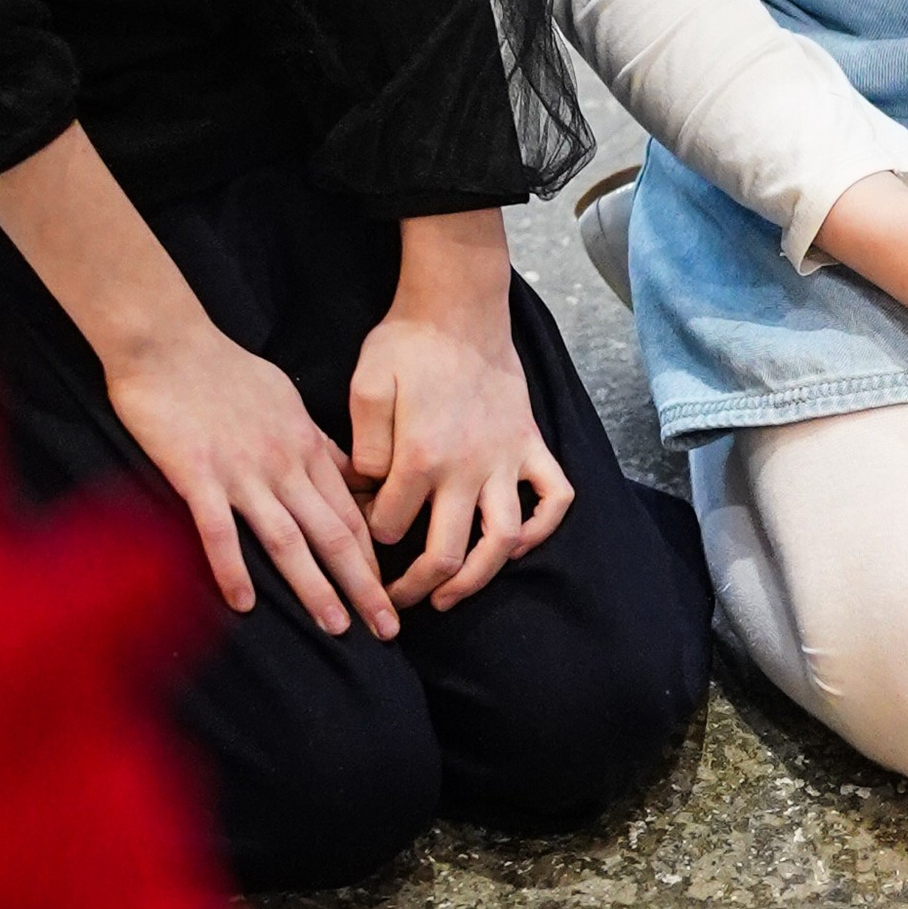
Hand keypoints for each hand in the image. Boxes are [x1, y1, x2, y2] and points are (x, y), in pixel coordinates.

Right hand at [110, 320, 398, 639]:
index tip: (390, 593)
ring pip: (289, 539)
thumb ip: (315, 443)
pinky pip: (219, 530)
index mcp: (306, 448)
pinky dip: (233, 568)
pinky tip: (245, 605)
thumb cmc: (226, 369)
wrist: (169, 342)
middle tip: (389, 630)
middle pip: (334, 534)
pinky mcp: (197, 474)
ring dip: (315, 587)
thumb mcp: (288, 402)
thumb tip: (344, 471)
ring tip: (337, 627)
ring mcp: (242, 472)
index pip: (351, 513)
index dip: (374, 558)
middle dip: (364, 585)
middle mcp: (284, 465)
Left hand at [349, 211, 571, 610]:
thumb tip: (365, 489)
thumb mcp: (365, 384)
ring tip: (451, 597)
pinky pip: (554, 497)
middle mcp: (468, 468)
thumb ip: (363, 444)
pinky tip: (517, 544)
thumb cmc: (407, 343)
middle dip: (415, 586)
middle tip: (395, 601)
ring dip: (478, 578)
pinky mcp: (531, 446)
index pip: (389, 525)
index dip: (367, 539)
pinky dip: (542, 528)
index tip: (354, 538)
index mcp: (421, 456)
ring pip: (503, 539)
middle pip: (446, 552)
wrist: (460, 307)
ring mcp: (505, 460)